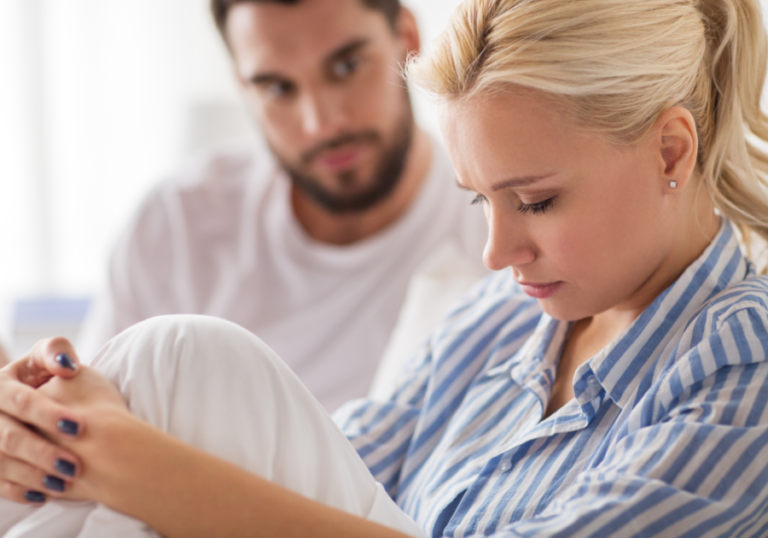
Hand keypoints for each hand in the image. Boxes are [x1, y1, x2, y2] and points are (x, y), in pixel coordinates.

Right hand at [0, 337, 86, 503]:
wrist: (28, 401)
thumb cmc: (45, 373)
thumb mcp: (44, 357)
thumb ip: (55, 352)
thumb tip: (68, 365)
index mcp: (0, 386)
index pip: (23, 402)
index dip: (49, 414)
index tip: (78, 426)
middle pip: (10, 437)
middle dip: (42, 452)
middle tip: (74, 465)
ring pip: (2, 463)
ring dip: (33, 475)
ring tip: (66, 482)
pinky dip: (20, 491)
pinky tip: (45, 495)